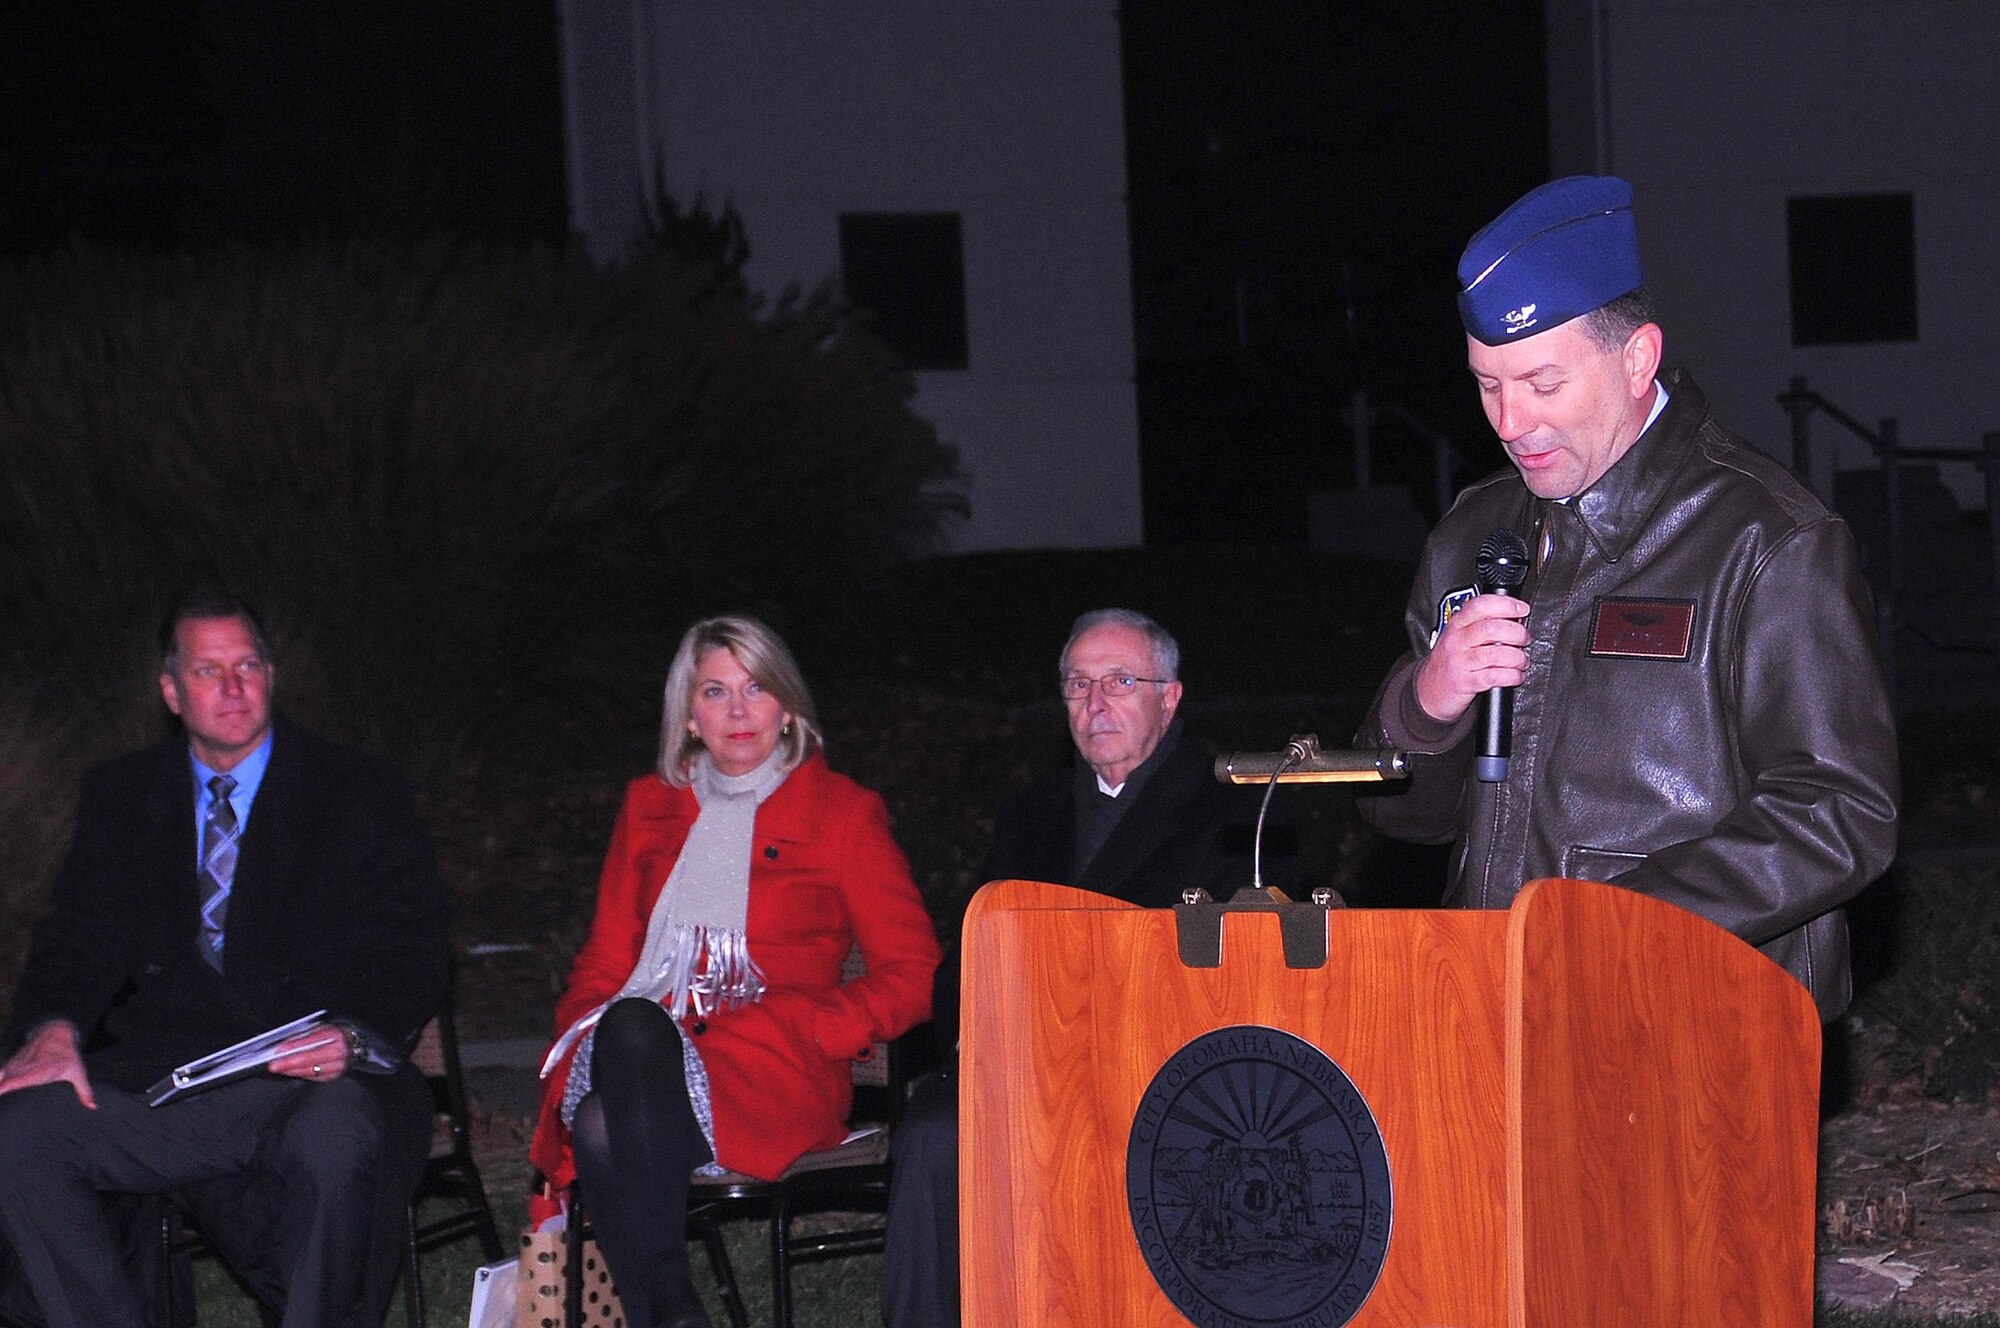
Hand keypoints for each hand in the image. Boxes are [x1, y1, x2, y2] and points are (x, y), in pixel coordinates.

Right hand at [0, 1021, 95, 1107]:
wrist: (55, 1033)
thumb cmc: (68, 1056)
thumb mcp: (78, 1072)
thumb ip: (85, 1091)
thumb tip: (93, 1107)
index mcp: (43, 1070)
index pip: (24, 1078)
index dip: (11, 1084)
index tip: (1, 1089)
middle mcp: (27, 1066)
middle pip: (8, 1079)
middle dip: (2, 1088)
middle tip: (0, 1099)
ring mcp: (17, 1064)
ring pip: (2, 1076)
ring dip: (0, 1084)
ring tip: (0, 1097)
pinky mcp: (11, 1063)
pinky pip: (0, 1072)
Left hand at [268, 1028, 351, 1082]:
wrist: (355, 1044)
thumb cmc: (335, 1035)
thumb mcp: (321, 1029)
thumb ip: (304, 1036)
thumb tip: (285, 1045)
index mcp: (335, 1035)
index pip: (312, 1041)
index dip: (294, 1046)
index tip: (279, 1050)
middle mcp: (339, 1051)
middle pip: (310, 1059)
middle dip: (289, 1063)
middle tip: (274, 1065)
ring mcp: (339, 1065)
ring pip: (311, 1071)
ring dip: (293, 1071)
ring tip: (280, 1069)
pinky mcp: (335, 1075)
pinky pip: (315, 1078)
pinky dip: (302, 1075)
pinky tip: (292, 1072)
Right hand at [1414, 593, 1529, 723]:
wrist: (1429, 690)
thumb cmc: (1450, 661)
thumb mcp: (1459, 636)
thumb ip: (1481, 624)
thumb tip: (1514, 617)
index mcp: (1457, 624)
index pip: (1480, 606)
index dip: (1505, 605)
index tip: (1522, 609)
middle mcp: (1457, 641)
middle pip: (1491, 629)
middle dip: (1517, 633)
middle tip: (1525, 639)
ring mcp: (1460, 662)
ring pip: (1495, 654)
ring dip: (1517, 657)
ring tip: (1522, 660)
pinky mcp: (1465, 683)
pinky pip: (1494, 676)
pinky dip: (1512, 676)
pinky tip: (1516, 675)